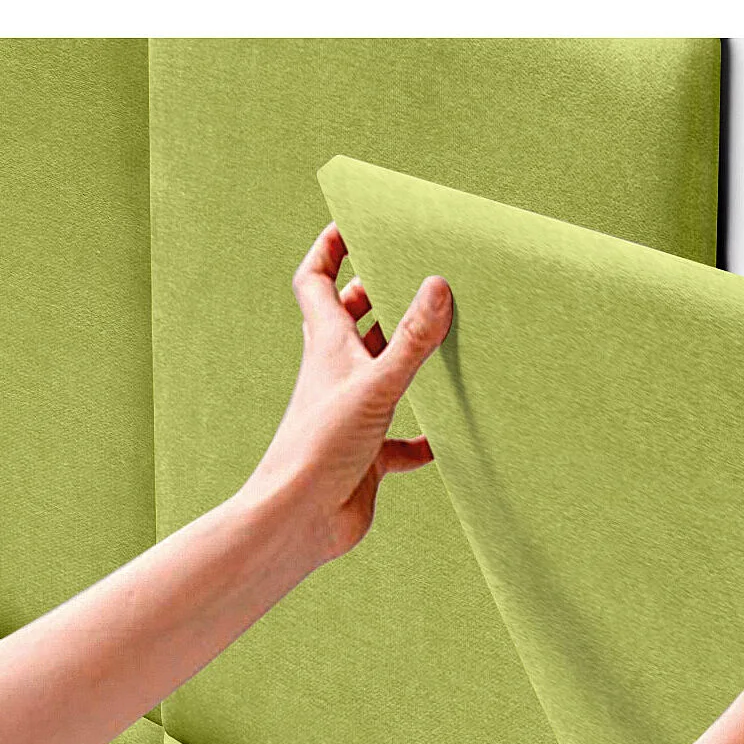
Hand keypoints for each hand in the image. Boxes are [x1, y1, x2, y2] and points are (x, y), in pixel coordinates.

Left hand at [242, 223, 454, 562]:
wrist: (299, 519)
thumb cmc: (320, 448)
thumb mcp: (376, 385)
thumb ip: (410, 339)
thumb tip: (438, 284)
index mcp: (327, 347)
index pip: (317, 282)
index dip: (330, 249)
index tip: (353, 224)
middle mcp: (335, 376)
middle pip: (350, 322)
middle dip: (375, 296)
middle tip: (408, 274)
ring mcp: (351, 415)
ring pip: (378, 375)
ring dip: (403, 358)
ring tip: (440, 341)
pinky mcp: (367, 456)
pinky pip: (399, 442)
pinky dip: (421, 437)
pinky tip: (444, 439)